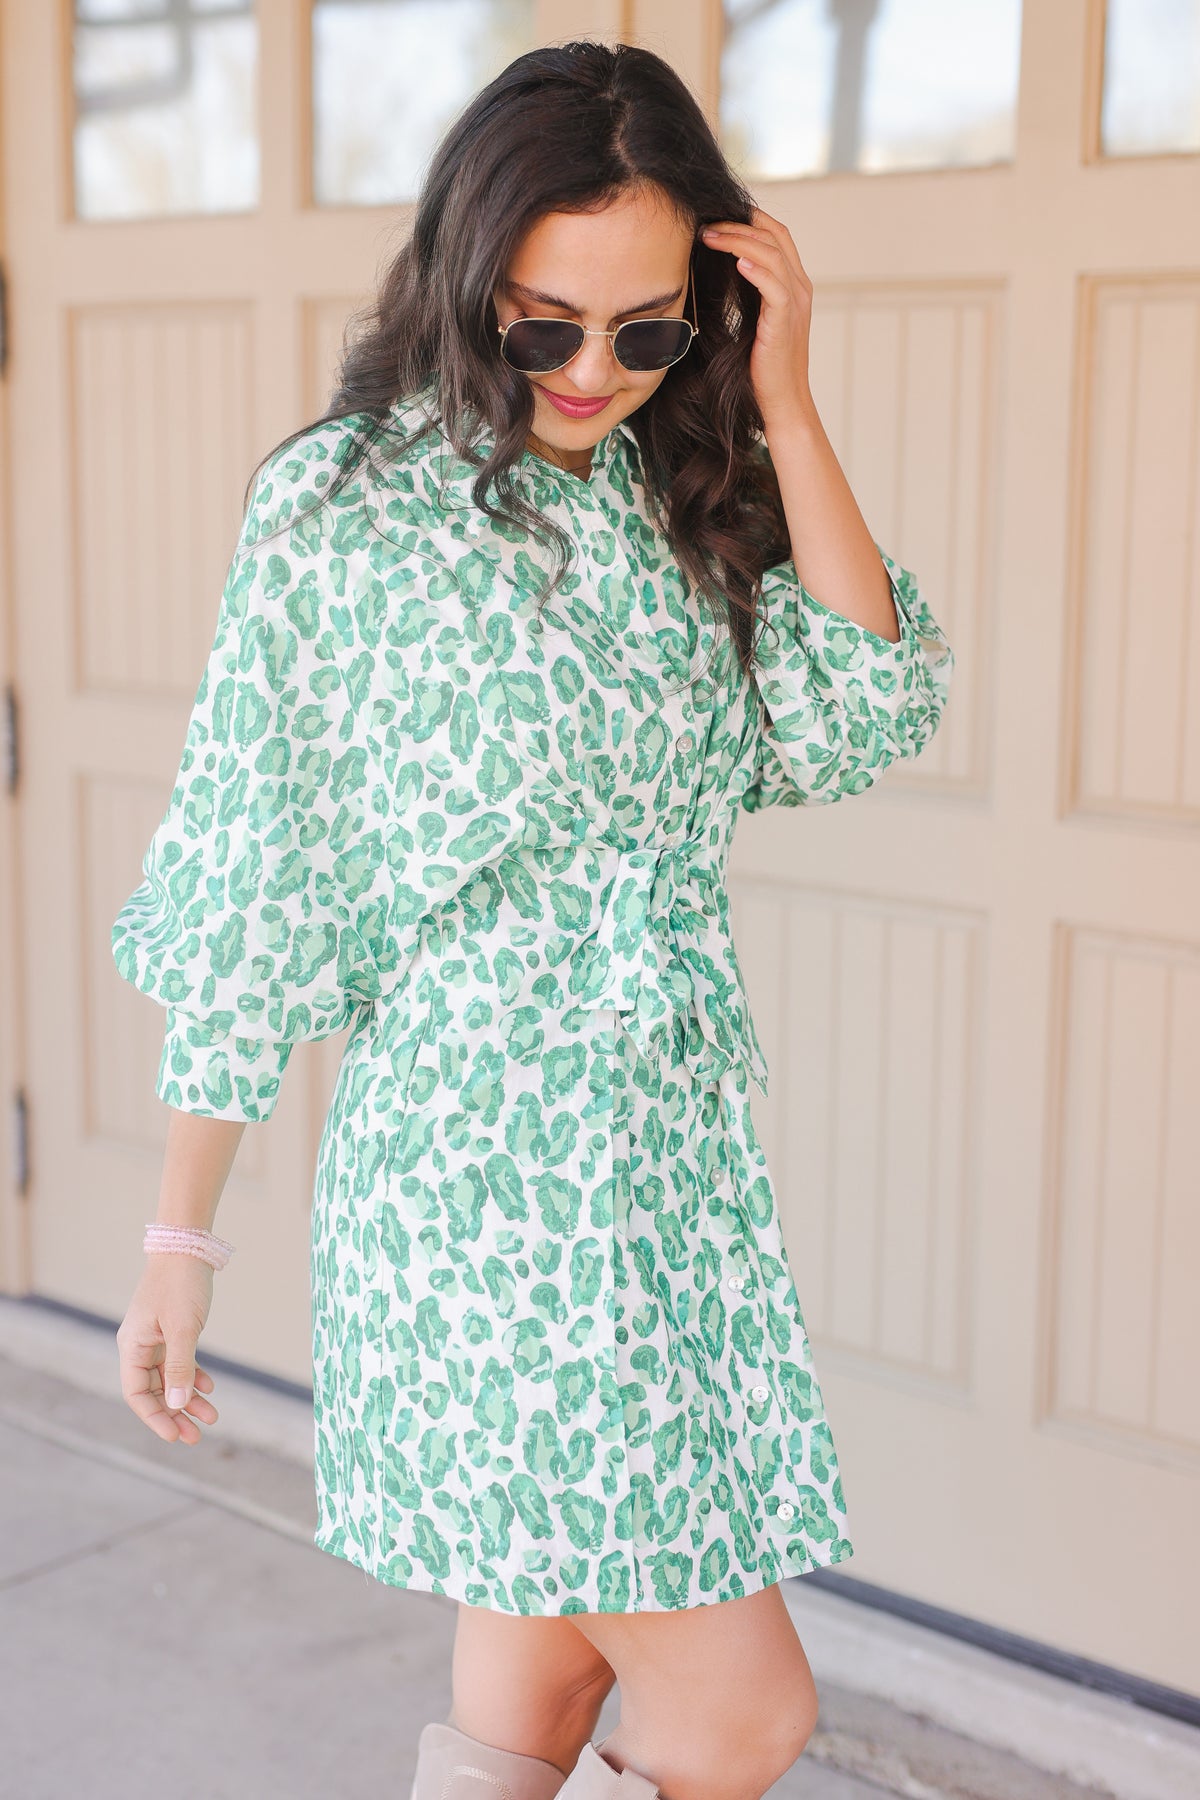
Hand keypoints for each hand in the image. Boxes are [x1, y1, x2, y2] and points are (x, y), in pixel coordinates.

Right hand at [116, 1259, 219, 1444]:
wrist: (188, 1247)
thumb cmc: (181, 1285)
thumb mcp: (183, 1328)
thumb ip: (180, 1367)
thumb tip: (178, 1405)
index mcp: (132, 1346)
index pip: (137, 1394)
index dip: (155, 1418)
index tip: (176, 1436)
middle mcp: (138, 1345)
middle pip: (153, 1391)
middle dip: (174, 1415)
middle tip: (196, 1437)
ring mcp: (154, 1338)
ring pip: (169, 1378)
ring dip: (188, 1398)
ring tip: (211, 1418)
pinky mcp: (170, 1330)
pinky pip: (178, 1362)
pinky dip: (192, 1375)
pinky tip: (209, 1388)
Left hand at [700, 206, 814, 432]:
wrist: (782, 401)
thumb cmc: (763, 367)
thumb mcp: (755, 321)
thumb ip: (749, 294)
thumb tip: (722, 272)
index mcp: (793, 285)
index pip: (776, 235)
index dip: (749, 219)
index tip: (717, 217)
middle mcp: (799, 288)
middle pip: (774, 236)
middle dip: (738, 224)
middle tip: (705, 223)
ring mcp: (795, 303)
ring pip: (771, 254)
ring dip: (738, 241)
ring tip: (709, 236)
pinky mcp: (784, 321)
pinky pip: (773, 285)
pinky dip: (755, 269)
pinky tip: (735, 261)